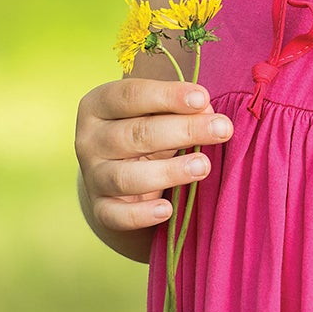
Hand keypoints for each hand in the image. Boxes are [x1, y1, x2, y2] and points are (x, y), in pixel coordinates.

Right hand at [74, 77, 232, 233]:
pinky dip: (140, 215)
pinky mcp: (100, 209)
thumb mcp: (160, 112)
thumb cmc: (148, 129)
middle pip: (135, 134)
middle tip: (223, 129)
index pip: (130, 95)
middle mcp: (89, 140)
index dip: (168, 95)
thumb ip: (180, 108)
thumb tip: (207, 113)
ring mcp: (93, 177)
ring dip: (168, 172)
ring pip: (125, 176)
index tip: (203, 98)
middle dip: (184, 130)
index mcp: (99, 104)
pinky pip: (116, 215)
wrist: (120, 174)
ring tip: (204, 166)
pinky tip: (167, 210)